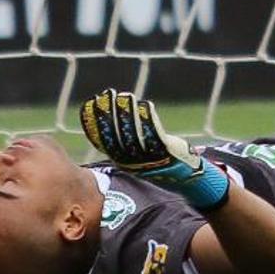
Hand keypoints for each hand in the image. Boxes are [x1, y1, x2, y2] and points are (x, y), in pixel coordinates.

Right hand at [80, 89, 229, 210]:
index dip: (95, 123)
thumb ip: (123, 142)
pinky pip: (154, 132)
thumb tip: (106, 123)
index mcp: (124, 162)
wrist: (185, 177)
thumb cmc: (158, 163)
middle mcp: (134, 161)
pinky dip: (148, 119)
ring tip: (123, 96)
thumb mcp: (136, 155)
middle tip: (103, 96)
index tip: (90, 105)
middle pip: (117, 135)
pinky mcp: (166, 150)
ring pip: (135, 132)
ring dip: (128, 113)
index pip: (104, 141)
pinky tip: (145, 105)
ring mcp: (150, 156)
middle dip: (108, 115)